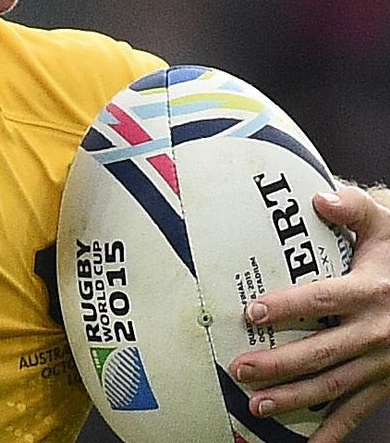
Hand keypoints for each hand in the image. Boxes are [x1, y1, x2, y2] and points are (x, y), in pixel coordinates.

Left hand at [229, 184, 389, 441]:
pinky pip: (358, 412)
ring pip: (335, 387)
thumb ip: (354, 208)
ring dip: (295, 400)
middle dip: (280, 364)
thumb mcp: (385, 226)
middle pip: (322, 352)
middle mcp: (377, 331)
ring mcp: (382, 362)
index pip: (324, 300)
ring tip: (256, 407)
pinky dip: (333, 432)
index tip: (253, 310)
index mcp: (371, 292)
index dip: (289, 306)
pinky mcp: (385, 383)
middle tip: (240, 369)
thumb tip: (320, 196)